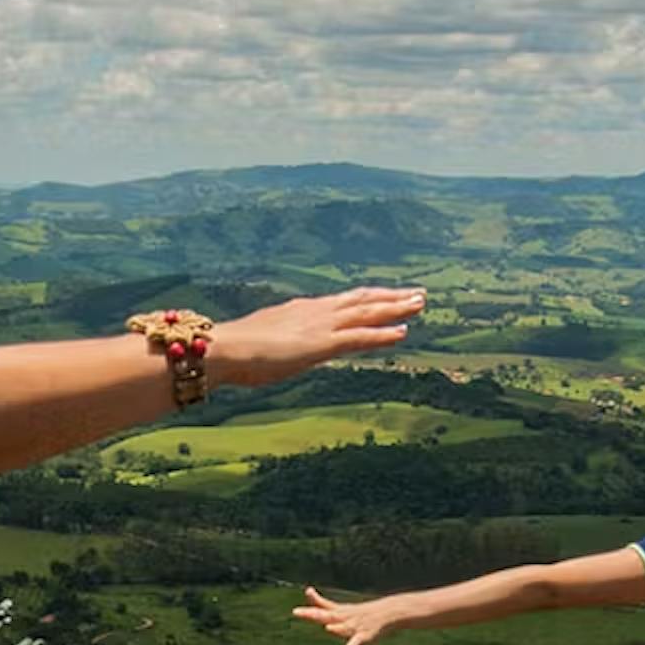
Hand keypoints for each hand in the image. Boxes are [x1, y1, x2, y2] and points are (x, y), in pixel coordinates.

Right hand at [206, 285, 427, 388]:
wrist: (223, 350)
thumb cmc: (231, 352)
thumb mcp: (257, 345)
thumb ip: (271, 344)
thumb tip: (265, 352)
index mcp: (299, 311)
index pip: (340, 303)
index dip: (365, 299)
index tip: (383, 296)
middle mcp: (314, 312)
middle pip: (360, 300)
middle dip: (390, 296)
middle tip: (416, 293)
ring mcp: (320, 326)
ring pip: (367, 312)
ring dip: (396, 307)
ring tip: (421, 303)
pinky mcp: (322, 343)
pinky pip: (360, 336)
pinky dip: (383, 333)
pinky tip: (404, 332)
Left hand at [294, 586, 399, 644]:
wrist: (389, 612)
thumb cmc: (363, 613)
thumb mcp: (343, 609)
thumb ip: (325, 606)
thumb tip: (309, 592)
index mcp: (340, 612)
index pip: (324, 605)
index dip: (314, 599)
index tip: (307, 591)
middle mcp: (345, 617)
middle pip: (326, 615)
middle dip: (312, 615)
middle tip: (296, 612)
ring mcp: (355, 625)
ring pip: (343, 627)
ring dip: (336, 628)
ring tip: (326, 628)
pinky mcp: (365, 634)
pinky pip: (359, 640)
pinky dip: (354, 644)